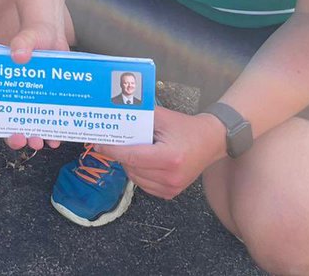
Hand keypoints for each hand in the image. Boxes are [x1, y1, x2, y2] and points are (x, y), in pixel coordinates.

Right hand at [0, 23, 69, 151]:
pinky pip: (49, 119)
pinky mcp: (49, 98)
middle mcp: (15, 92)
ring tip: (38, 142)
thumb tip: (20, 54)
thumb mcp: (28, 34)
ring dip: (32, 136)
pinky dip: (52, 131)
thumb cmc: (36, 31)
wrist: (54, 32)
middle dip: (13, 136)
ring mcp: (33, 97)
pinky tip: (56, 138)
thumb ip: (24, 41)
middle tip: (19, 138)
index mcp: (2, 79)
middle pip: (10, 120)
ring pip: (29, 123)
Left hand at [92, 107, 225, 199]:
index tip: (98, 144)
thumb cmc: (185, 127)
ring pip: (135, 177)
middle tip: (114, 142)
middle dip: (120, 155)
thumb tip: (115, 114)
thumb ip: (139, 116)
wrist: (210, 141)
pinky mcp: (171, 193)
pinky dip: (138, 173)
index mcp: (169, 157)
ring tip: (133, 149)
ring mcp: (171, 188)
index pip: (131, 156)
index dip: (112, 150)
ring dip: (128, 164)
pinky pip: (144, 184)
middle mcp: (170, 176)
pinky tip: (143, 160)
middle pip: (131, 167)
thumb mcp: (162, 116)